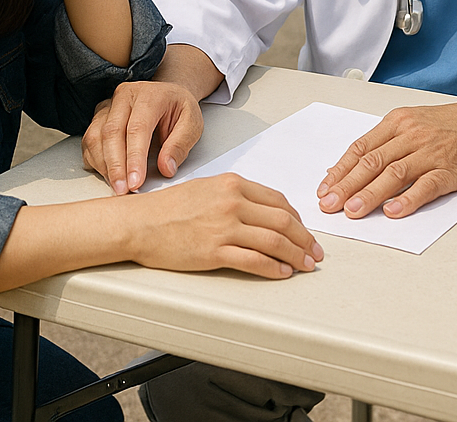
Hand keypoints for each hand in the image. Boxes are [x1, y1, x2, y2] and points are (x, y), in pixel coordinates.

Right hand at [82, 82, 203, 192]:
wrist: (167, 96)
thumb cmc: (178, 110)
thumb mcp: (192, 124)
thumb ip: (180, 145)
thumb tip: (166, 168)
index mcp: (149, 95)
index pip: (138, 127)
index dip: (135, 157)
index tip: (136, 181)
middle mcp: (124, 96)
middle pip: (112, 132)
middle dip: (116, 166)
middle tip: (123, 190)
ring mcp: (108, 106)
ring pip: (96, 136)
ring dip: (104, 165)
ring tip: (117, 186)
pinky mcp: (98, 118)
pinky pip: (90, 141)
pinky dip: (96, 161)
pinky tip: (108, 174)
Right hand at [119, 173, 323, 279]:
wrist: (141, 222)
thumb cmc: (169, 208)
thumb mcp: (207, 189)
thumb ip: (235, 196)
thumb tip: (262, 212)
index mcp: (233, 184)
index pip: (277, 200)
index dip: (297, 218)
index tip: (305, 231)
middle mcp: (233, 202)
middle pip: (282, 220)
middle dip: (304, 239)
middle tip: (315, 252)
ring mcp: (225, 227)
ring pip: (273, 241)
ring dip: (295, 255)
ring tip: (305, 265)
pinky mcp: (215, 251)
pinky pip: (253, 260)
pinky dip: (273, 268)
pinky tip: (282, 273)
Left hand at [316, 93, 456, 218]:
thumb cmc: (448, 125)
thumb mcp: (411, 123)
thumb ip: (383, 143)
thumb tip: (349, 168)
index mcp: (397, 123)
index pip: (361, 148)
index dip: (340, 170)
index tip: (324, 189)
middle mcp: (411, 135)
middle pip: (372, 161)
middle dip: (346, 185)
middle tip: (329, 205)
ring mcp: (430, 152)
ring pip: (393, 174)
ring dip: (370, 194)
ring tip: (352, 211)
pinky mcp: (450, 170)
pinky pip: (426, 186)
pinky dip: (408, 199)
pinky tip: (393, 211)